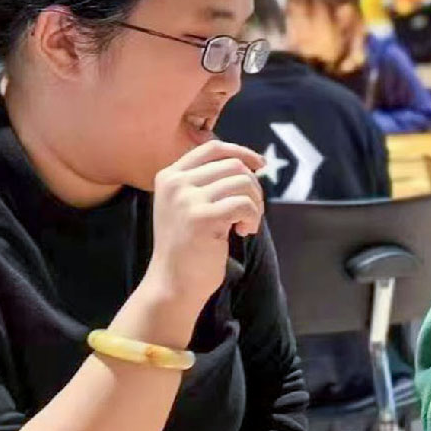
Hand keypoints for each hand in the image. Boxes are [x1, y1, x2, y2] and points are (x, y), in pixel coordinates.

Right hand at [141, 141, 267, 311]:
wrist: (173, 282)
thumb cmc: (188, 246)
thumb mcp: (188, 204)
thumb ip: (208, 182)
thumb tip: (250, 162)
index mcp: (169, 176)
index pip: (213, 148)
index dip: (242, 152)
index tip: (261, 165)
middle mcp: (175, 183)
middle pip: (234, 165)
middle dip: (253, 187)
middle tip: (251, 212)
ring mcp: (186, 199)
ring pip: (243, 182)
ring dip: (255, 204)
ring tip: (246, 224)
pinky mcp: (202, 218)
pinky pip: (245, 204)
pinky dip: (253, 218)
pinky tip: (244, 232)